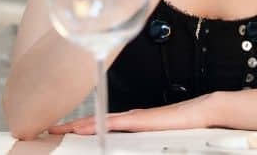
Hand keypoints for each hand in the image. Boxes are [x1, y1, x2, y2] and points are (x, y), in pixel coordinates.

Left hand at [47, 93, 215, 134]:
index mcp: (134, 122)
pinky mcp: (141, 120)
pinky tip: (84, 129)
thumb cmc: (188, 123)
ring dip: (79, 126)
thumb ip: (145, 137)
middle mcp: (130, 118)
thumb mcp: (161, 133)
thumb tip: (129, 145)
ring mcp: (135, 118)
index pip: (102, 123)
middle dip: (73, 125)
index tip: (65, 129)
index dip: (82, 125)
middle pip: (96, 121)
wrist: (204, 111)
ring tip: (61, 130)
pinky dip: (97, 126)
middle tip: (52, 129)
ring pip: (100, 122)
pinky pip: (114, 124)